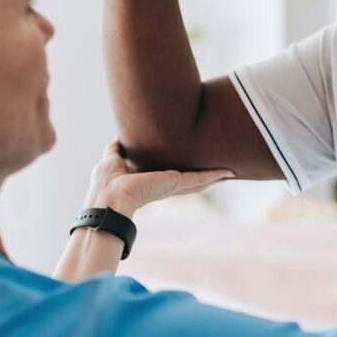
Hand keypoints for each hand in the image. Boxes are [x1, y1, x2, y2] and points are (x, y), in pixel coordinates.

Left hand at [83, 140, 232, 218]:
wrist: (110, 198)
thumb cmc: (107, 182)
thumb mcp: (111, 158)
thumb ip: (117, 148)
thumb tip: (119, 138)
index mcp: (148, 182)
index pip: (168, 179)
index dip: (180, 174)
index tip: (191, 167)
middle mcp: (162, 187)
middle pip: (187, 182)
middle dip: (203, 177)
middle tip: (218, 171)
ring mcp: (171, 187)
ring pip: (197, 182)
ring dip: (213, 176)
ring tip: (228, 172)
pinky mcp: (176, 183)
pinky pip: (199, 178)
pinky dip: (214, 175)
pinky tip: (228, 172)